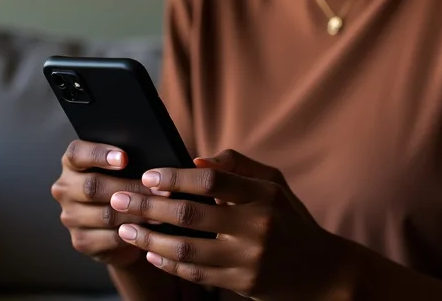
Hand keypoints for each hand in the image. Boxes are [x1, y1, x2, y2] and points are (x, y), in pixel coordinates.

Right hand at [51, 140, 152, 266]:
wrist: (120, 222)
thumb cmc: (125, 183)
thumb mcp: (124, 167)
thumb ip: (128, 158)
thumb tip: (151, 157)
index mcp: (72, 164)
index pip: (77, 154)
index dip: (99, 154)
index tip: (124, 158)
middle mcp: (65, 189)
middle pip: (92, 186)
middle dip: (129, 186)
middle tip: (157, 186)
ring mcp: (70, 217)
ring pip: (105, 214)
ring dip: (137, 211)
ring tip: (161, 206)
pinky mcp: (81, 241)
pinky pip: (110, 237)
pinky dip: (133, 231)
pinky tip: (150, 226)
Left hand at [109, 149, 345, 299]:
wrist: (321, 271)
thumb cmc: (290, 219)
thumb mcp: (274, 183)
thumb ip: (237, 166)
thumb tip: (195, 158)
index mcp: (263, 194)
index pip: (213, 179)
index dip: (176, 177)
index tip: (148, 175)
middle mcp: (255, 225)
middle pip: (191, 213)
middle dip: (149, 205)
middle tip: (119, 198)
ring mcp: (247, 258)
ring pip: (187, 247)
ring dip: (149, 236)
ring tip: (125, 226)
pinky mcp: (241, 283)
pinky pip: (196, 272)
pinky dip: (168, 261)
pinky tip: (150, 250)